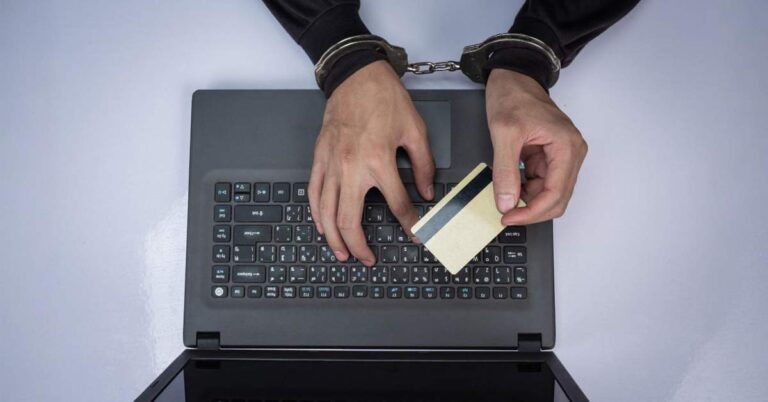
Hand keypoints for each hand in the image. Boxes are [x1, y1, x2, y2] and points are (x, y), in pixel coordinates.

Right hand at [309, 61, 434, 265]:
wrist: (355, 76)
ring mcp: (331, 165)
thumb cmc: (384, 98)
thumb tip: (427, 191)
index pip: (397, 205)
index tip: (415, 235)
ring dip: (334, 239)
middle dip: (360, 246)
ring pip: (326, 214)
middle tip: (368, 259)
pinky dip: (316, 215)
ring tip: (343, 253)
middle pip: (350, 221)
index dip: (409, 225)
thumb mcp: (415, 130)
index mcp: (379, 161)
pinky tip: (323, 227)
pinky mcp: (318, 159)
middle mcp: (351, 168)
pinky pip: (313, 194)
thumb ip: (423, 165)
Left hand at [485, 69, 587, 224]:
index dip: (532, 212)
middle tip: (506, 213)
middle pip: (557, 199)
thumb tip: (507, 202)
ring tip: (504, 193)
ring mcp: (562, 156)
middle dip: (531, 210)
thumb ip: (505, 172)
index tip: (509, 217)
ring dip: (528, 200)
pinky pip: (540, 183)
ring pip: (549, 194)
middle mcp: (571, 153)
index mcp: (567, 147)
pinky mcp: (550, 157)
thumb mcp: (503, 134)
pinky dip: (525, 189)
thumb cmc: (514, 96)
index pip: (556, 194)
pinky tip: (510, 184)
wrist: (513, 78)